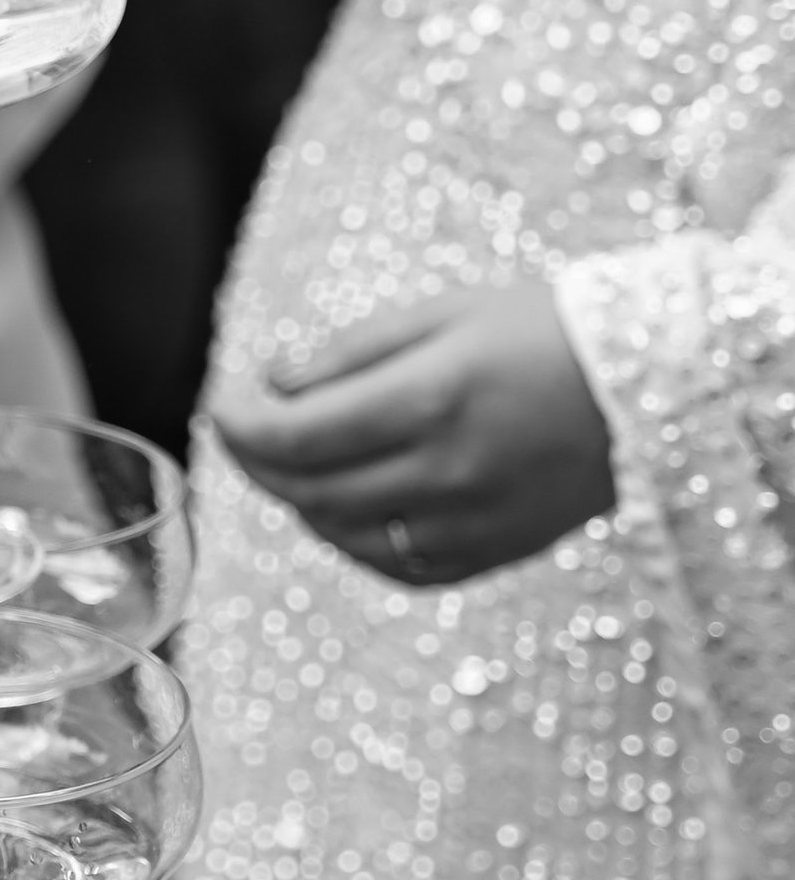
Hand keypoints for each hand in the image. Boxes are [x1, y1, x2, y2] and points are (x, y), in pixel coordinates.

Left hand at [210, 279, 615, 586]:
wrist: (656, 382)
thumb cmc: (546, 329)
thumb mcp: (443, 312)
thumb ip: (350, 353)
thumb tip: (274, 383)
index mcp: (430, 399)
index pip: (296, 434)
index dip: (241, 425)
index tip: (222, 404)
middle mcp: (448, 470)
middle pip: (310, 489)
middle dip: (258, 462)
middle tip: (242, 432)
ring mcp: (474, 520)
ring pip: (346, 535)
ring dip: (299, 502)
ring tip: (289, 463)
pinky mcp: (497, 550)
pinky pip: (402, 567)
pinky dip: (354, 543)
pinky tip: (343, 509)